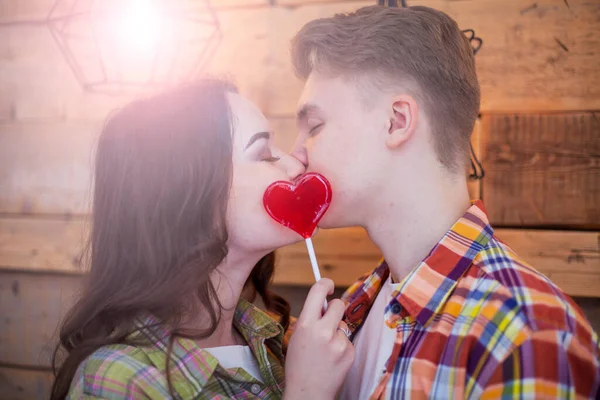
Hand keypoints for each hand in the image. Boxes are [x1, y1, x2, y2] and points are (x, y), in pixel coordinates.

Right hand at [284, 278, 354, 399]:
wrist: (307, 393)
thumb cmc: (298, 365)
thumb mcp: (297, 337)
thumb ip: (309, 319)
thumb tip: (323, 304)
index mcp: (305, 324)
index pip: (318, 291)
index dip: (325, 283)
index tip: (328, 286)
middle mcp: (323, 331)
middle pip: (338, 304)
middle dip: (334, 309)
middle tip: (328, 319)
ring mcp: (338, 342)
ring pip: (343, 324)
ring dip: (337, 331)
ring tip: (325, 350)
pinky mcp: (349, 352)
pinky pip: (348, 340)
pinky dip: (342, 346)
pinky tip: (332, 359)